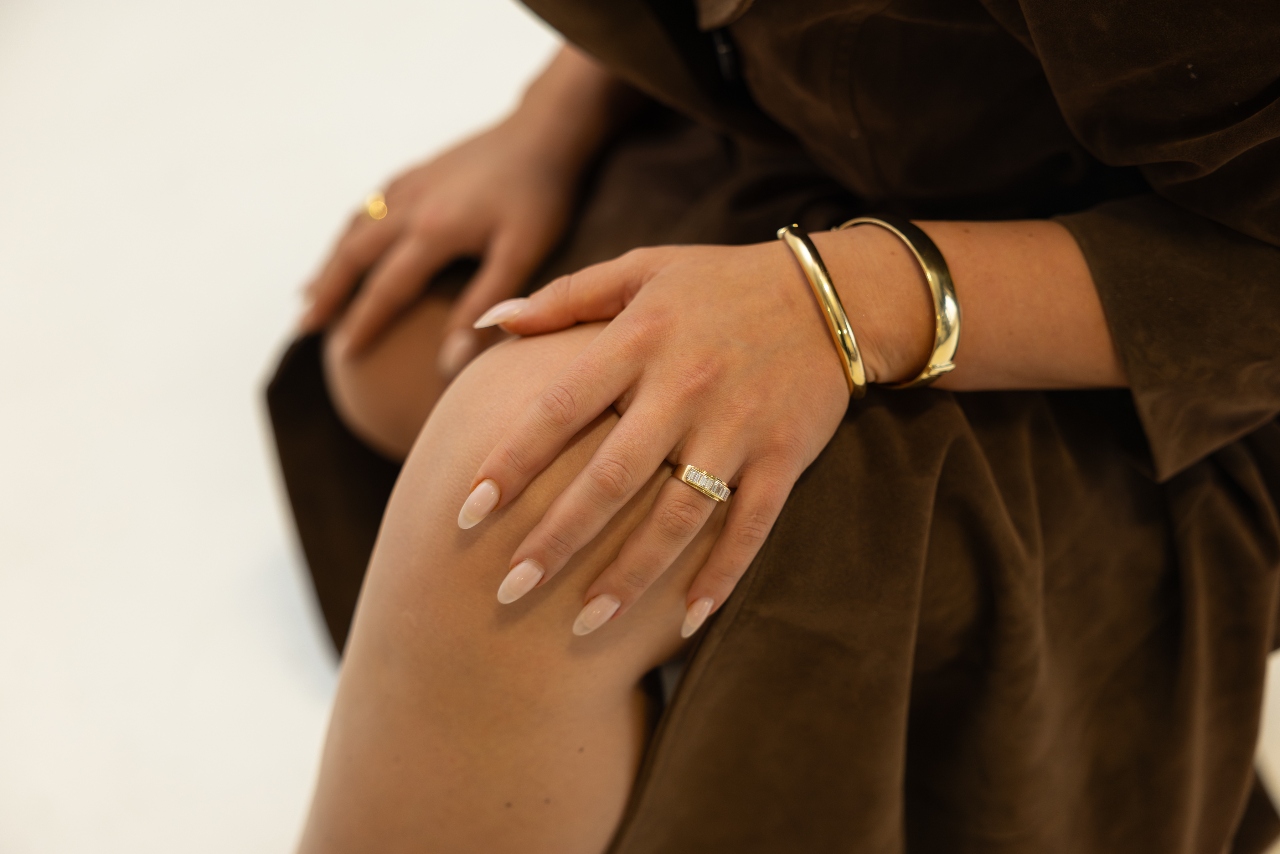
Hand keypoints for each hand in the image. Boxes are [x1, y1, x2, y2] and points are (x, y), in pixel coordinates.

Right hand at [298, 118, 576, 373]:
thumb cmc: (541, 196)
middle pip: (353, 255)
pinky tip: (350, 241)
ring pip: (356, 227)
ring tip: (311, 292)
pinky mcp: (420, 170)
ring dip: (331, 262)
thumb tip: (449, 362)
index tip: (344, 356)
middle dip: (328, 293)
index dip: (363, 324)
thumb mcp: (522, 254)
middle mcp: (409, 206)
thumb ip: (484, 306)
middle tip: (305, 327)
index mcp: (432, 232)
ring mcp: (411, 183)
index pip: (386, 289)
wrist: (545, 129)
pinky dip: (352, 229)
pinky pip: (372, 205)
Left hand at [457, 240, 889, 636]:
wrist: (833, 294)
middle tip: (508, 588)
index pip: (559, 409)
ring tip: (584, 625)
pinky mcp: (783, 457)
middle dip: (557, 538)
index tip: (467, 511)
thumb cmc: (722, 281)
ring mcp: (738, 427)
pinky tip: (687, 623)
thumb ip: (564, 297)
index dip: (511, 462)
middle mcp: (685, 387)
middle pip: (611, 477)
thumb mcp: (642, 268)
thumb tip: (488, 321)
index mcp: (640, 340)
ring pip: (678, 515)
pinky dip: (722, 575)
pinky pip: (750, 527)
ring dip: (631, 575)